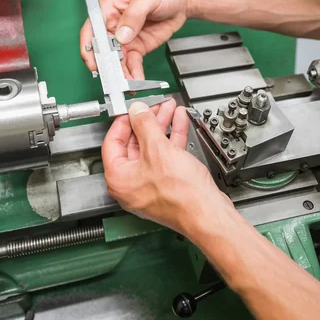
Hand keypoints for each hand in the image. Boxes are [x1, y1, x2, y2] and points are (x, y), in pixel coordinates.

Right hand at [81, 0, 189, 79]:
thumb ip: (133, 14)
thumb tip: (121, 34)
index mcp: (109, 8)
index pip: (92, 29)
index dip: (89, 46)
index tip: (94, 61)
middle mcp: (114, 25)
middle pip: (103, 49)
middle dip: (107, 65)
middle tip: (113, 78)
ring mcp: (126, 38)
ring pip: (117, 60)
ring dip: (120, 73)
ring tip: (127, 83)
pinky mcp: (138, 47)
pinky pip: (132, 63)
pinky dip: (133, 73)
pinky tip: (136, 80)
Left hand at [102, 98, 230, 235]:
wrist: (207, 213)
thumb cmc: (180, 195)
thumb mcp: (157, 149)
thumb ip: (144, 125)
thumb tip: (136, 111)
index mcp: (118, 179)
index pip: (112, 142)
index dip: (124, 121)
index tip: (133, 109)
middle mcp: (131, 184)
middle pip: (135, 143)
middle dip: (148, 120)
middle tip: (155, 105)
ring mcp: (150, 185)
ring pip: (153, 148)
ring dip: (162, 126)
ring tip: (170, 108)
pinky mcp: (168, 184)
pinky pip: (166, 156)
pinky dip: (172, 138)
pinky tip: (179, 122)